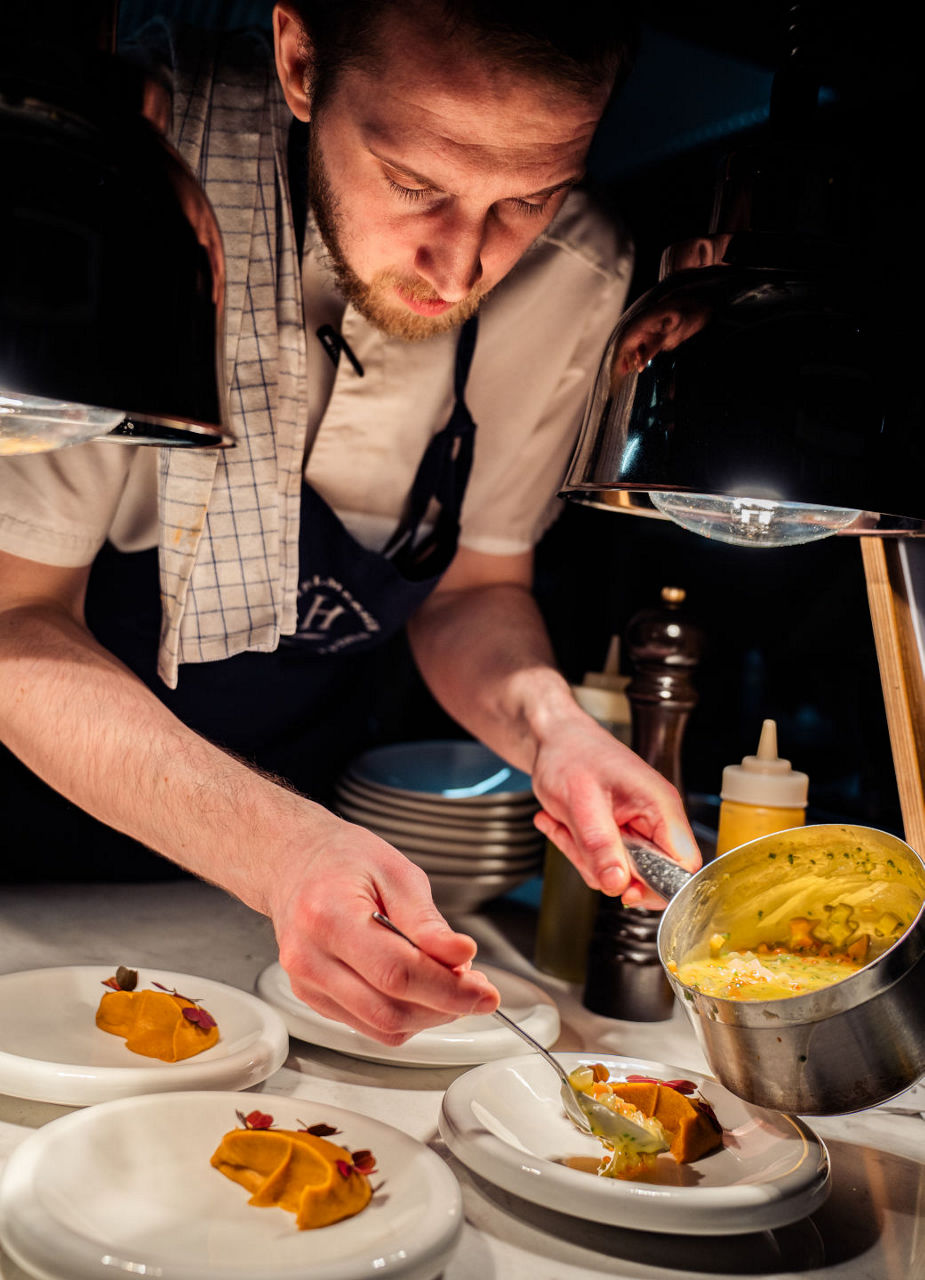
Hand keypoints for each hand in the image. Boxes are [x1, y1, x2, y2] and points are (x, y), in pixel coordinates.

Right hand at [266, 813, 499, 1043]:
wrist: (295, 861)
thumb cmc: (342, 860)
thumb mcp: (396, 872)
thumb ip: (427, 921)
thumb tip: (461, 956)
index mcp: (328, 916)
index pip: (396, 973)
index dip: (448, 989)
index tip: (483, 991)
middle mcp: (309, 957)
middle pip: (388, 1010)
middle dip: (444, 1007)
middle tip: (476, 989)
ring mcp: (306, 984)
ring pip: (381, 1027)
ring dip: (428, 1015)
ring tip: (452, 984)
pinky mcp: (312, 999)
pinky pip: (368, 1025)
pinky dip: (404, 1015)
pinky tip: (420, 989)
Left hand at [530, 715, 700, 908]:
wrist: (552, 738)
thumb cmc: (570, 755)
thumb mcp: (580, 802)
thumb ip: (599, 845)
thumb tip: (618, 885)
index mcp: (660, 807)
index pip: (684, 865)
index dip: (658, 886)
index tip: (624, 889)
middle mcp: (655, 820)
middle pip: (647, 875)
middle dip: (606, 868)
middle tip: (579, 841)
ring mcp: (636, 828)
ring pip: (618, 873)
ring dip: (584, 857)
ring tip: (566, 824)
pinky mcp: (618, 835)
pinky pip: (602, 863)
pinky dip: (576, 849)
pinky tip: (561, 823)